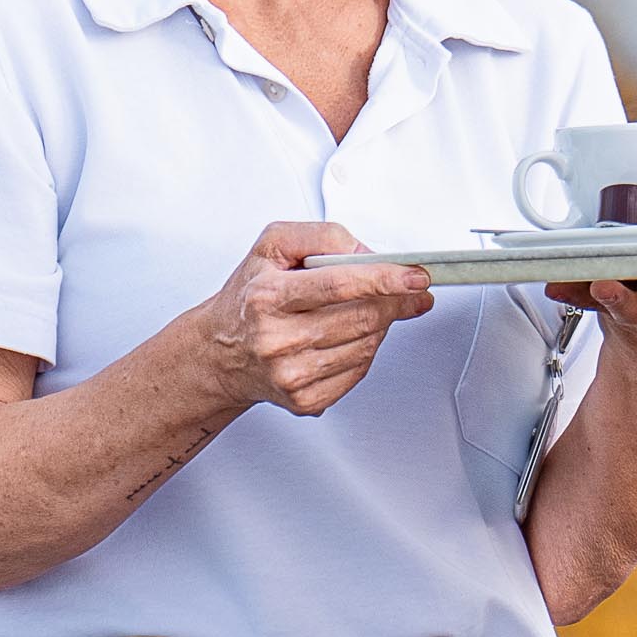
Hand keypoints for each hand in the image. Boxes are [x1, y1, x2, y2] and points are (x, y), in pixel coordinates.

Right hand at [201, 221, 431, 419]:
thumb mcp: (272, 246)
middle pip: (360, 317)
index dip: (385, 279)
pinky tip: (347, 337)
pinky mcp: (305, 399)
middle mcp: (277, 339)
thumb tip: (367, 254)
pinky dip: (364, 350)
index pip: (339, 285)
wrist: (221, 352)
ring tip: (363, 310)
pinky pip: (359, 371)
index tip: (415, 276)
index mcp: (268, 297)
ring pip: (366, 345)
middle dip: (394, 300)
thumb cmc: (250, 298)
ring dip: (379, 324)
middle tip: (409, 289)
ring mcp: (291, 374)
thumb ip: (321, 236)